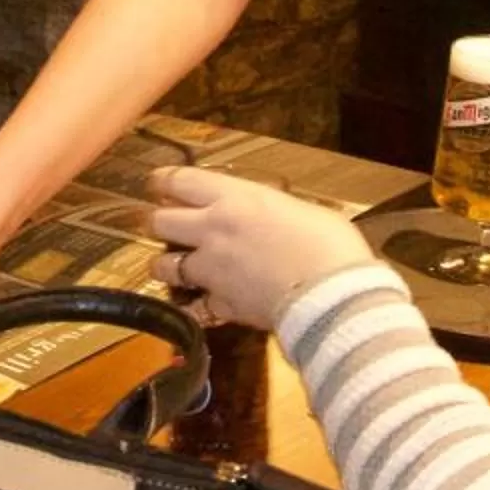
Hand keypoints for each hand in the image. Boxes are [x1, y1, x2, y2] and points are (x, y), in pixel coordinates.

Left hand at [145, 167, 374, 330]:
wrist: (333, 296)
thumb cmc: (331, 245)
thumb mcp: (301, 209)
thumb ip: (272, 209)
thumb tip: (270, 214)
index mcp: (235, 199)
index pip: (180, 181)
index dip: (163, 181)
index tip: (156, 183)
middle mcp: (213, 230)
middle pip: (160, 222)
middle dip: (158, 223)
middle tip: (164, 226)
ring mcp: (213, 271)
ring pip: (164, 266)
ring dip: (165, 265)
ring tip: (173, 266)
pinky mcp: (221, 305)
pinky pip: (193, 308)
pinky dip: (193, 308)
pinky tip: (196, 308)